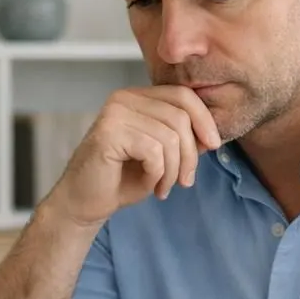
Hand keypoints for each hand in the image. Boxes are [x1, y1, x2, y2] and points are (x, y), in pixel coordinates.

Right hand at [44, 86, 221, 227]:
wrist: (86, 202)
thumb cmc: (122, 179)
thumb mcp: (161, 154)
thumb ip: (183, 138)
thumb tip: (212, 135)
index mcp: (137, 97)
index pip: (183, 95)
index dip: (204, 120)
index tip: (213, 146)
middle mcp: (124, 98)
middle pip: (180, 117)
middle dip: (191, 154)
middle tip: (185, 181)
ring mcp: (114, 113)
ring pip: (170, 137)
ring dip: (174, 170)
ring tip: (164, 187)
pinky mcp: (108, 133)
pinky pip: (154, 151)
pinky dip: (158, 174)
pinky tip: (151, 187)